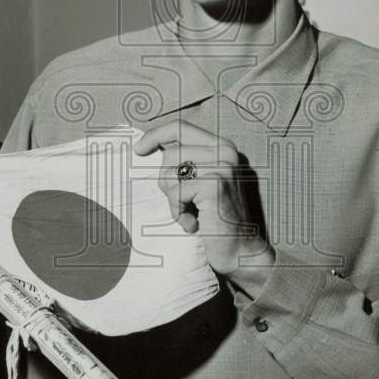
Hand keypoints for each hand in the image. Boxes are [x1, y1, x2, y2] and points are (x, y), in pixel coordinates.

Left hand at [134, 120, 273, 274]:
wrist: (240, 251)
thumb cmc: (214, 219)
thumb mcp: (200, 182)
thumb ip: (184, 161)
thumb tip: (146, 145)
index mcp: (222, 146)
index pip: (180, 127)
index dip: (155, 135)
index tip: (139, 149)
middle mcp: (225, 151)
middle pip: (170, 154)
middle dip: (166, 182)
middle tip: (184, 203)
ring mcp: (222, 166)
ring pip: (170, 173)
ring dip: (173, 200)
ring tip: (191, 213)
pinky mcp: (215, 185)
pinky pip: (175, 193)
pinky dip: (178, 213)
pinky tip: (194, 223)